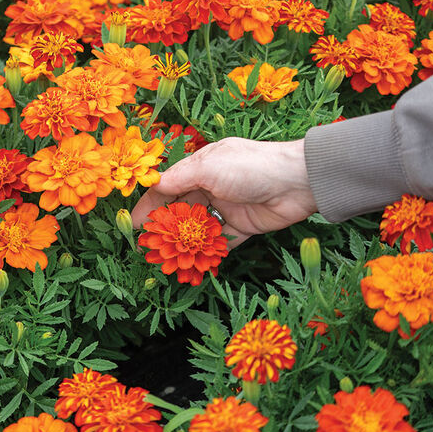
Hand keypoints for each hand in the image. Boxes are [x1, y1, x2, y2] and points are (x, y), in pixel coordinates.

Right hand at [131, 137, 317, 249]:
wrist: (298, 182)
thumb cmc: (251, 167)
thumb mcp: (209, 167)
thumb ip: (180, 178)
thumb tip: (154, 185)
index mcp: (201, 167)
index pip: (168, 187)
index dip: (150, 204)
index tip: (134, 223)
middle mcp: (211, 186)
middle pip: (180, 209)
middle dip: (164, 227)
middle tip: (148, 247)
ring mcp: (226, 208)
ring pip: (198, 228)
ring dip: (183, 242)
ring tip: (166, 259)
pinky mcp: (242, 227)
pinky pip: (219, 242)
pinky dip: (207, 252)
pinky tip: (192, 264)